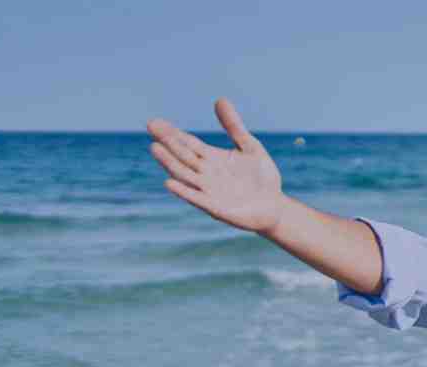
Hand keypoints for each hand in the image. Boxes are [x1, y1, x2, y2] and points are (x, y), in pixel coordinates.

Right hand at [147, 99, 286, 233]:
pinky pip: (195, 198)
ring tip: (155, 147)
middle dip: (167, 141)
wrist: (275, 206)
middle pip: (182, 155)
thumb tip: (220, 100)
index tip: (155, 122)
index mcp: (212, 158)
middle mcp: (205, 173)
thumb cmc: (262, 177)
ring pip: (184, 174)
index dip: (173, 133)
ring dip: (168, 162)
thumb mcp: (249, 146)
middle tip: (151, 126)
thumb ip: (234, 126)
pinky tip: (169, 181)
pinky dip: (183, 191)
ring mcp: (208, 190)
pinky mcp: (215, 207)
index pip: (188, 143)